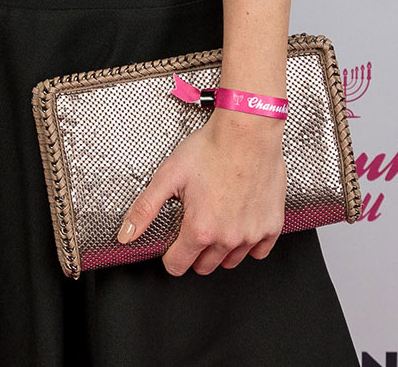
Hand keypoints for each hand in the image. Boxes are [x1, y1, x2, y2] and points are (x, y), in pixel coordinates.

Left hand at [118, 108, 285, 275]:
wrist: (247, 131)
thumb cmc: (211, 148)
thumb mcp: (168, 176)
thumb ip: (144, 209)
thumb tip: (126, 235)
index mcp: (200, 229)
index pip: (178, 266)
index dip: (170, 255)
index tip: (173, 243)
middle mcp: (227, 238)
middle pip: (204, 267)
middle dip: (194, 252)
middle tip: (195, 226)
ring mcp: (252, 234)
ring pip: (231, 262)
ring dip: (221, 250)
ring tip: (217, 222)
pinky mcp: (271, 226)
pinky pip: (259, 251)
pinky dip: (249, 244)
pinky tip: (241, 224)